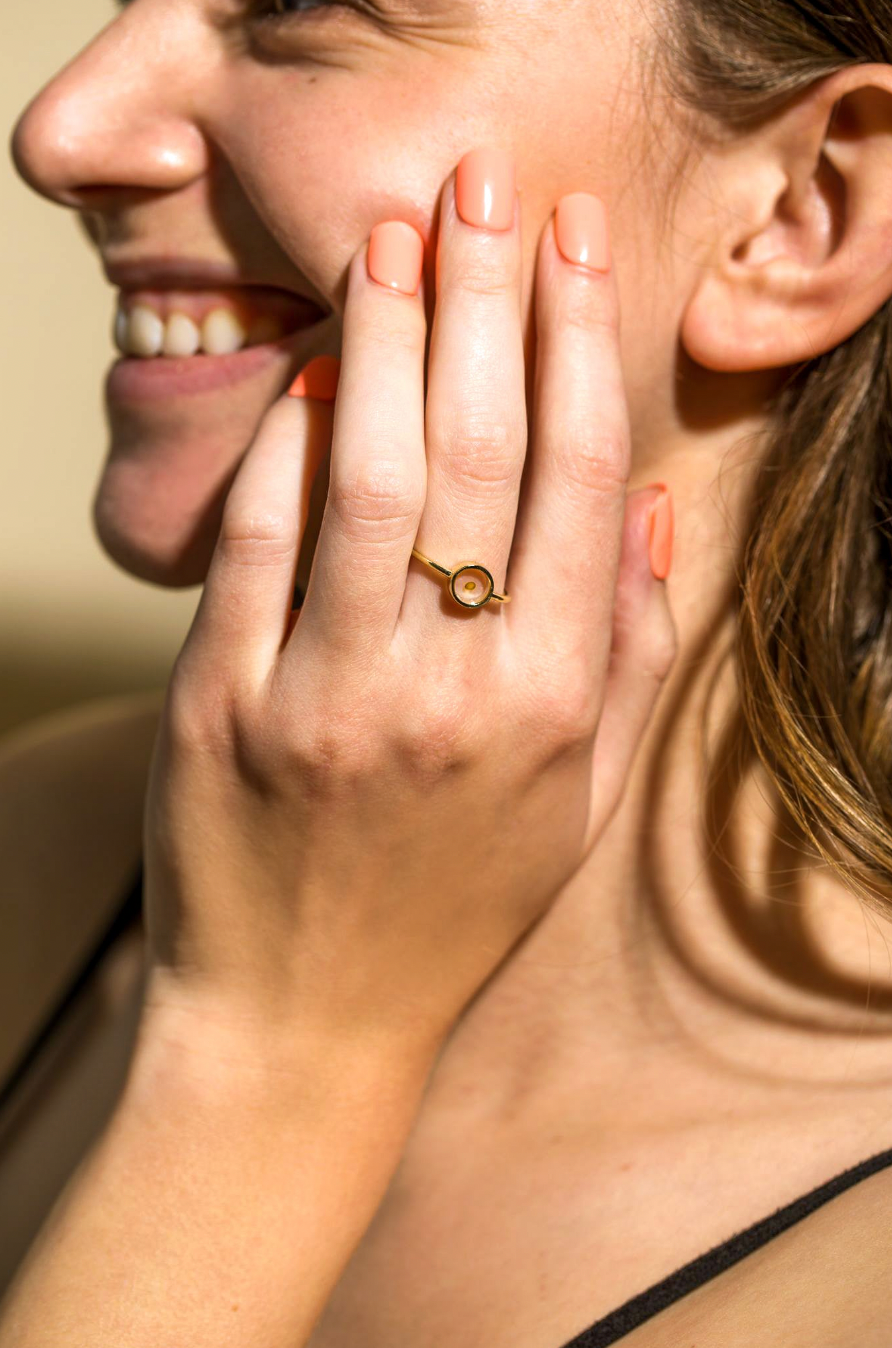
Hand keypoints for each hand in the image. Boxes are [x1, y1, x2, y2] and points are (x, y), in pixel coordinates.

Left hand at [141, 151, 676, 1060]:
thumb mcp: (575, 803)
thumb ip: (627, 658)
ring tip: (395, 234)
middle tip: (482, 185)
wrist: (304, 1021)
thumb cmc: (451, 907)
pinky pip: (258, 548)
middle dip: (485, 295)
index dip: (578, 342)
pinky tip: (314, 373)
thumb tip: (645, 510)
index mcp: (551, 708)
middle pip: (481, 451)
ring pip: (372, 476)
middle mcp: (450, 694)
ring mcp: (327, 700)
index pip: (575, 482)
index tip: (573, 243)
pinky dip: (286, 446)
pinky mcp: (220, 710)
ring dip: (387, 337)